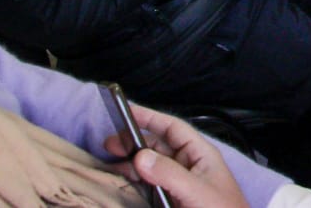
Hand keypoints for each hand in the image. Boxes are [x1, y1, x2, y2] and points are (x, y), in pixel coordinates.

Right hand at [104, 104, 246, 207]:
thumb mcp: (197, 191)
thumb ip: (170, 174)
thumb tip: (140, 156)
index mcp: (200, 155)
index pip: (174, 128)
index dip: (151, 117)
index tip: (127, 111)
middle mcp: (189, 166)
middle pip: (159, 146)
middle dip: (135, 142)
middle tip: (110, 144)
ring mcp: (180, 183)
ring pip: (151, 166)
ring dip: (132, 163)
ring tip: (111, 163)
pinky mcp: (172, 200)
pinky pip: (150, 185)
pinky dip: (135, 181)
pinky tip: (122, 181)